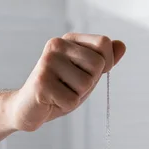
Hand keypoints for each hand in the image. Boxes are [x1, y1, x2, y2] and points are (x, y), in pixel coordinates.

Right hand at [7, 33, 125, 131]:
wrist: (26, 108)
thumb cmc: (58, 91)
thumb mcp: (85, 74)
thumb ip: (103, 61)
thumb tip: (121, 45)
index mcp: (68, 40)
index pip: (103, 43)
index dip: (106, 64)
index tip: (89, 73)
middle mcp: (56, 46)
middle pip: (98, 64)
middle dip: (89, 83)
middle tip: (69, 86)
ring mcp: (47, 62)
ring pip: (86, 84)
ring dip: (76, 96)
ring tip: (59, 93)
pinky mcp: (41, 82)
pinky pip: (72, 100)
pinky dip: (65, 106)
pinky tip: (51, 100)